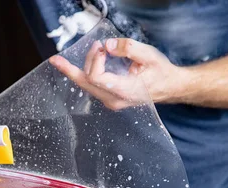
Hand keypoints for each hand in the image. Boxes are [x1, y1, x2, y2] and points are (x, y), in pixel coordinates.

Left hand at [49, 38, 187, 109]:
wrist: (169, 87)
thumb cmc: (161, 72)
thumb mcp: (150, 55)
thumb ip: (129, 48)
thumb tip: (107, 46)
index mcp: (124, 91)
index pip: (97, 78)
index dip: (95, 61)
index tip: (103, 48)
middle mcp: (114, 100)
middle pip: (85, 84)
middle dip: (72, 68)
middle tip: (57, 59)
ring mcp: (110, 101)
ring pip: (85, 86)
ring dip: (76, 70)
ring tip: (60, 61)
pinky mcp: (108, 98)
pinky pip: (90, 87)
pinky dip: (82, 75)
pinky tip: (70, 69)